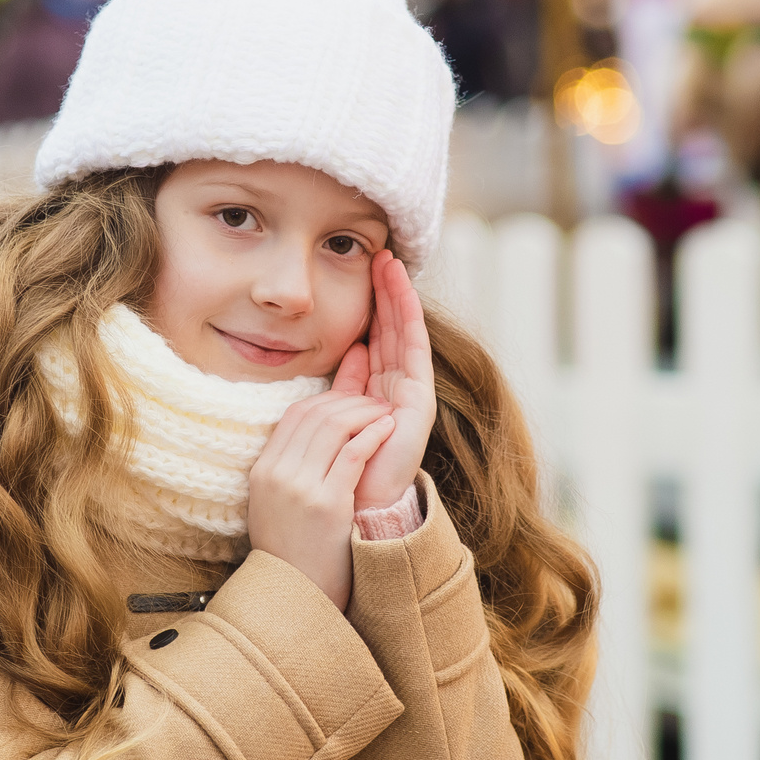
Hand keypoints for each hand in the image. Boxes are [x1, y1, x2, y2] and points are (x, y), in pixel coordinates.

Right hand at [247, 387, 395, 610]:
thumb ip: (286, 470)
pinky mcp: (328, 503)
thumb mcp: (273, 506)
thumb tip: (310, 440)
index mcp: (262, 471)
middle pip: (315, 415)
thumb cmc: (291, 553)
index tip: (350, 401)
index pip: (295, 415)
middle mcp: (278, 474)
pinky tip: (387, 429)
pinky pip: (353, 453)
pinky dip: (373, 435)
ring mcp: (301, 488)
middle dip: (350, 401)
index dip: (327, 400)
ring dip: (364, 413)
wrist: (295, 595)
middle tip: (375, 402)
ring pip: (334, 427)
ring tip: (385, 412)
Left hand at [349, 249, 435, 512]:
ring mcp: (411, 392)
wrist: (358, 507)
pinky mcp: (419, 400)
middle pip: (393, 328)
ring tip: (390, 261)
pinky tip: (401, 293)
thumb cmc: (344, 466)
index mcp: (378, 390)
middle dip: (386, 290)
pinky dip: (408, 319)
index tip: (363, 270)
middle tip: (379, 252)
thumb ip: (348, 382)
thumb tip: (351, 349)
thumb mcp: (340, 413)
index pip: (378, 337)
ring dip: (397, 295)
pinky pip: (413, 351)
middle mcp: (398, 387)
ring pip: (404, 332)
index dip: (372, 304)